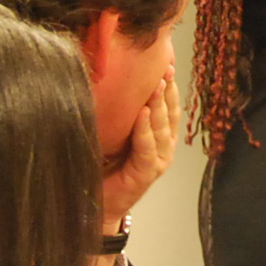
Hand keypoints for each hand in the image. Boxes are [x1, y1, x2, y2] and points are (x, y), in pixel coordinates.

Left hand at [100, 66, 180, 232]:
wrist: (96, 203)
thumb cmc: (103, 165)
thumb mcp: (113, 132)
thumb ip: (119, 112)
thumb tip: (110, 78)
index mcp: (158, 134)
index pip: (167, 104)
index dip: (168, 83)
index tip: (166, 61)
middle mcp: (163, 146)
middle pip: (168, 112)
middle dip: (166, 89)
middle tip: (164, 67)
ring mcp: (157, 160)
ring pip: (161, 128)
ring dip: (158, 105)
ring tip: (156, 84)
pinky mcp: (146, 174)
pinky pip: (147, 149)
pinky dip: (145, 131)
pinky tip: (142, 113)